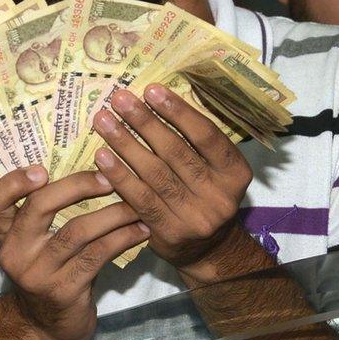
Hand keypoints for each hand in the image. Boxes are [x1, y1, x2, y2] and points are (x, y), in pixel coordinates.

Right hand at [0, 166, 148, 339]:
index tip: (40, 169)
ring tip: (136, 203)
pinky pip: (97, 255)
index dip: (10, 183)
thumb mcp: (36, 242)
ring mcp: (38, 274)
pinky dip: (123, 238)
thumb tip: (90, 163)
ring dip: (112, 214)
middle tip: (108, 177)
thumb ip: (45, 209)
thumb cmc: (49, 269)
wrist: (47, 327)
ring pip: (76, 231)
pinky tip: (141, 229)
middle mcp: (15, 252)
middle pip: (39, 207)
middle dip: (77, 186)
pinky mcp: (64, 291)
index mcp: (5, 234)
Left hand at [92, 84, 253, 282]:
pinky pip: (140, 199)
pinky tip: (102, 157)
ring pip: (155, 174)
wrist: (209, 250)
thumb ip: (194, 142)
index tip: (152, 90)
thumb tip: (155, 101)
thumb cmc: (205, 195)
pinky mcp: (170, 233)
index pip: (207, 136)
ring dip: (125, 144)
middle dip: (144, 122)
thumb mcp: (215, 170)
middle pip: (176, 152)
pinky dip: (120, 176)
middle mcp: (220, 196)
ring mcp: (196, 217)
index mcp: (236, 172)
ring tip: (104, 121)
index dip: (178, 111)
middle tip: (119, 99)